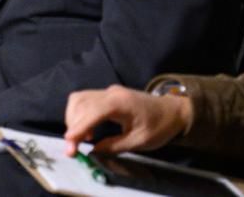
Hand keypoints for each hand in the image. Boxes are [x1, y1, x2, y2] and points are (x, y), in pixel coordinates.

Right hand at [63, 85, 192, 156]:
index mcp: (120, 103)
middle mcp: (110, 93)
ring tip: (80, 138)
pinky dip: (79, 113)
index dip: (78, 127)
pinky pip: (85, 99)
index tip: (69, 143)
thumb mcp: (140, 141)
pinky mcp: (107, 94)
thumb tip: (93, 151)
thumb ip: (115, 146)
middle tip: (73, 149)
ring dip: (74, 118)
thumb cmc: (159, 126)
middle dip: (73, 126)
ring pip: (79, 99)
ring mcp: (108, 91)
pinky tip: (86, 128)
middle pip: (81, 103)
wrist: (173, 110)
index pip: (92, 112)